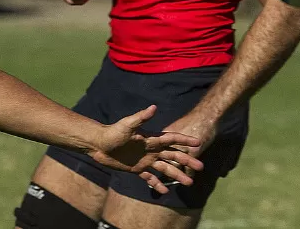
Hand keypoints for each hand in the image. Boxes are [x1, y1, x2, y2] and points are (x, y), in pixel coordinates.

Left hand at [88, 105, 204, 193]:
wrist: (98, 144)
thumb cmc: (113, 132)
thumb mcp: (128, 124)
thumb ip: (141, 117)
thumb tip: (154, 107)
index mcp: (152, 139)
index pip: (173, 139)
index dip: (185, 141)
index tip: (198, 143)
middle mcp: (152, 150)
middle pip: (174, 156)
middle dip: (187, 161)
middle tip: (200, 167)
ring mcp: (146, 160)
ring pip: (166, 169)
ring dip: (177, 175)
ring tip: (189, 182)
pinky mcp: (137, 169)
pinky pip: (150, 178)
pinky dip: (157, 185)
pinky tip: (165, 192)